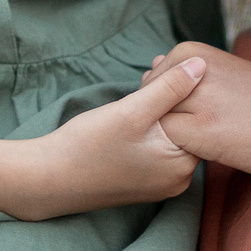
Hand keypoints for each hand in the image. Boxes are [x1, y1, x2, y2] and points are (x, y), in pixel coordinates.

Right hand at [5, 57, 208, 220]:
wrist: (49, 179)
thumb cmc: (88, 145)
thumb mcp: (132, 110)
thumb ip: (169, 87)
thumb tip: (201, 65)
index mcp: (182, 166)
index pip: (198, 118)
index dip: (180, 88)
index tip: (158, 71)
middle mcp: (179, 181)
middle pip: (186, 128)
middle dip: (170, 99)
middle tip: (146, 77)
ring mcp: (162, 185)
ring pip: (171, 137)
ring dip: (159, 113)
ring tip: (139, 93)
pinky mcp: (146, 184)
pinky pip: (159, 150)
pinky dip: (150, 130)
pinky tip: (131, 117)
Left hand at [141, 41, 250, 178]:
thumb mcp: (222, 73)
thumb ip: (186, 75)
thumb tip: (150, 72)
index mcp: (190, 52)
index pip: (150, 87)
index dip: (170, 109)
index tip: (205, 115)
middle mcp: (186, 70)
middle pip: (149, 106)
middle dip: (166, 122)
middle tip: (209, 132)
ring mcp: (193, 99)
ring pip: (158, 125)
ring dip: (175, 137)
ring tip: (214, 139)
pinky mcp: (202, 131)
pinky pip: (172, 146)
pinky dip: (186, 153)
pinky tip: (217, 151)